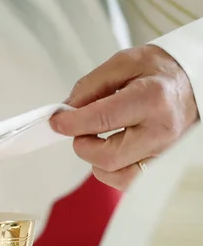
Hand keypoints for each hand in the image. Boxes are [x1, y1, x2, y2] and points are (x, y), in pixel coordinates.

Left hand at [50, 45, 198, 190]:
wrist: (197, 81)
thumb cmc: (164, 72)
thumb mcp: (125, 63)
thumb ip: (90, 85)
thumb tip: (67, 109)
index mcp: (152, 99)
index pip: (101, 119)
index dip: (72, 123)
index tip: (57, 122)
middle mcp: (162, 130)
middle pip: (109, 157)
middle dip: (84, 146)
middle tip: (80, 131)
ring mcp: (166, 152)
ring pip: (119, 177)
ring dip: (98, 162)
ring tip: (99, 141)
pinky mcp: (165, 165)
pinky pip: (131, 182)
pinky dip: (113, 172)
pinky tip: (113, 152)